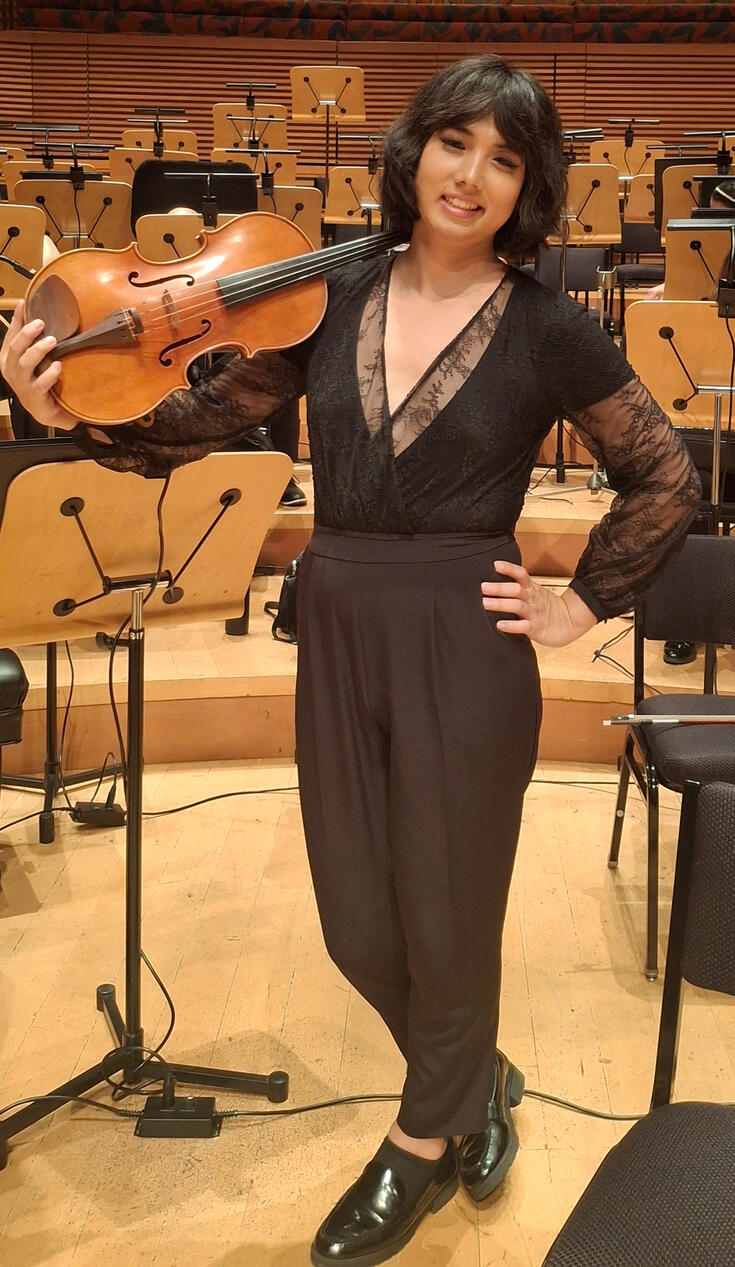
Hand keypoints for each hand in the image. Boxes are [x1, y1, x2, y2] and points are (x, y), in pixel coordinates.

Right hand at [0, 307, 78, 430]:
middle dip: (27, 334)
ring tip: (52, 341)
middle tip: (42, 323)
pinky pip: (40, 384)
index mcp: (7, 359)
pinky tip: (58, 366)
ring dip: (38, 350)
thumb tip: (29, 306)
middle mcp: (10, 371)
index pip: (11, 335)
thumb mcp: (32, 357)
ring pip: (24, 364)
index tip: (25, 303)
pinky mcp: (34, 397)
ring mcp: (21, 385)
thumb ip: (29, 337)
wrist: (47, 411)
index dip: (17, 319)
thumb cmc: (38, 380)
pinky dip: (49, 374)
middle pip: (15, 348)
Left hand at [481, 560, 596, 647]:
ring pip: (517, 606)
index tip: (495, 565)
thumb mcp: (535, 593)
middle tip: (483, 587)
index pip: (521, 574)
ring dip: (501, 604)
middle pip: (516, 589)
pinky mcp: (537, 628)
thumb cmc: (547, 607)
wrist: (571, 621)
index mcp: (532, 589)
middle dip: (499, 588)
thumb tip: (494, 584)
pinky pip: (524, 626)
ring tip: (485, 603)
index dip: (509, 568)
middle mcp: (532, 599)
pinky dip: (512, 625)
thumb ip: (519, 589)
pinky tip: (500, 625)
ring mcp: (535, 613)